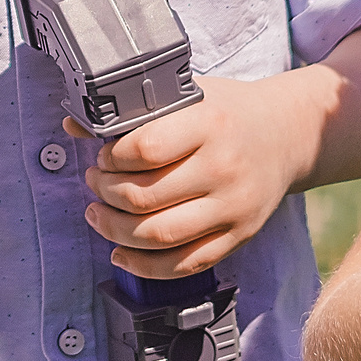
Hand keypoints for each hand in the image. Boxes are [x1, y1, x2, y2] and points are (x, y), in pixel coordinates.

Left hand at [72, 76, 300, 279]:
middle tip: (94, 182)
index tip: (102, 155)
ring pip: (159, 236)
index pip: (145, 149)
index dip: (111, 157)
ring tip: (98, 214)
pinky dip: (145, 267)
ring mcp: (233, 207)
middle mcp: (223, 168)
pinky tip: (121, 253)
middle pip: (145, 196)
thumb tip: (73, 123)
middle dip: (105, 193)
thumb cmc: (228, 112)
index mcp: (209, 124)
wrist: (287, 133)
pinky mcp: (239, 236)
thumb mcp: (187, 94)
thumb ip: (134, 109)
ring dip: (115, 231)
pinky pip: (185, 265)